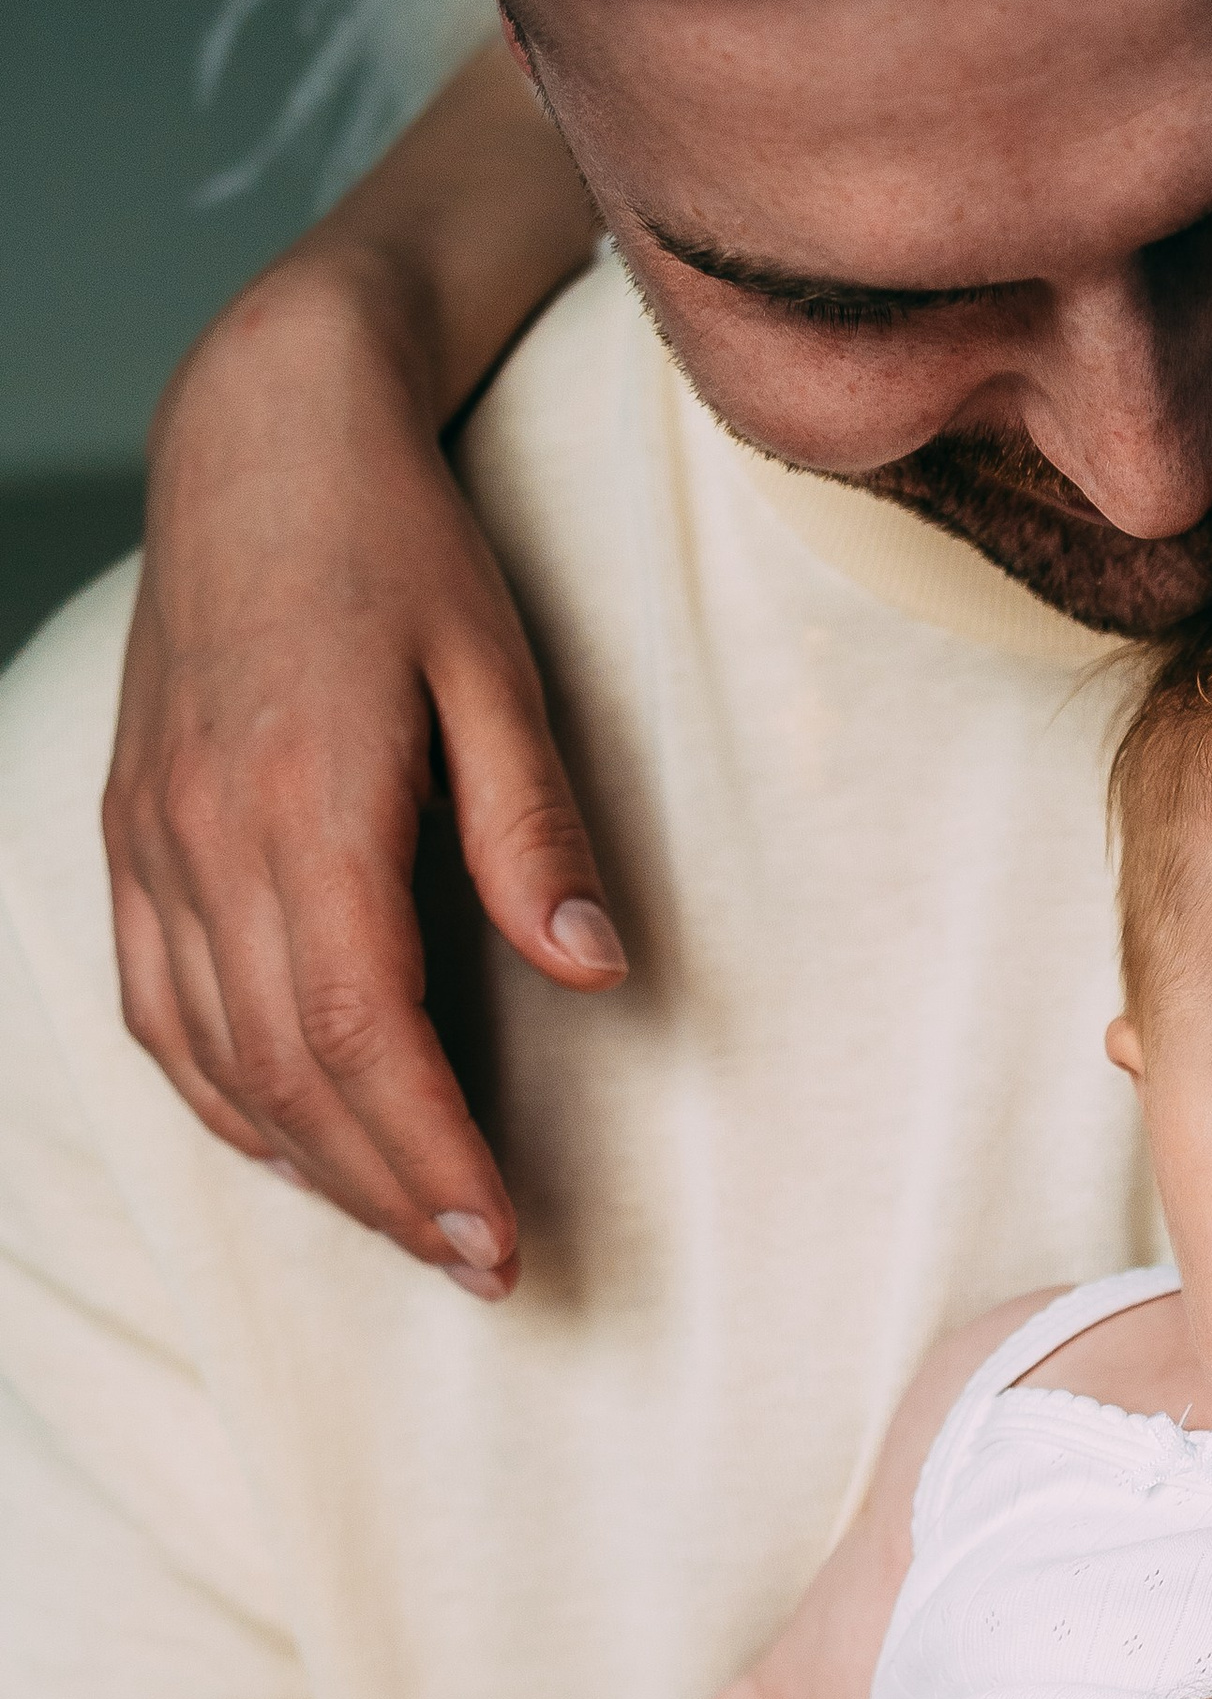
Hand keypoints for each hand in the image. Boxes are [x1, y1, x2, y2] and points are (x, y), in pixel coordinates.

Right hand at [105, 264, 625, 1295]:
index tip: (501, 1243)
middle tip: (482, 1268)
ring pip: (217, 1061)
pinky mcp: (130, 834)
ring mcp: (153, 840)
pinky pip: (157, 1010)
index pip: (363, 1037)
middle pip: (290, 1075)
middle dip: (389, 1193)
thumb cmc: (402, 544)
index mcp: (306, 802)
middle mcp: (206, 837)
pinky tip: (293, 1145)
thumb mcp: (501, 670)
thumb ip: (536, 830)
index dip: (429, 1159)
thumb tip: (594, 972)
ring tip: (410, 1227)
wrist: (263, 430)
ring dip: (312, 1167)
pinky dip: (224, 1100)